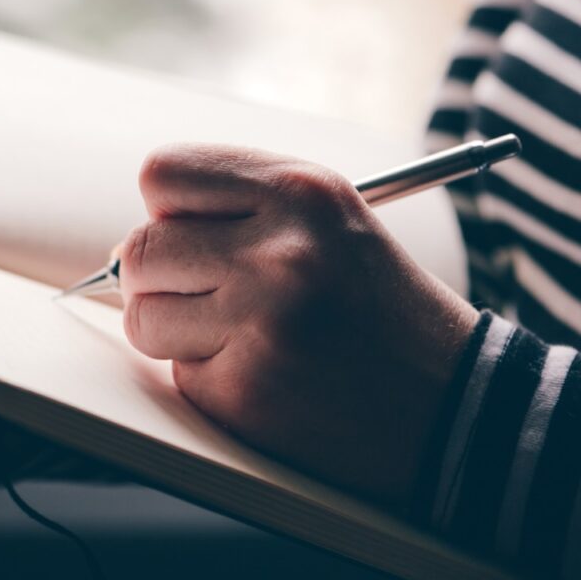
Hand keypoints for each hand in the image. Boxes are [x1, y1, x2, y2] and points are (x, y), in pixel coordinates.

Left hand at [118, 143, 478, 507]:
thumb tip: (127, 245)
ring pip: (142, 316)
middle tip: (207, 296)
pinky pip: (177, 373)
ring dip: (173, 332)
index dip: (167, 210)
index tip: (189, 234)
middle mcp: (279, 252)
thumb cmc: (381, 309)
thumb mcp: (329, 222)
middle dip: (160, 278)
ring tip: (238, 336)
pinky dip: (207, 378)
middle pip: (141, 249)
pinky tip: (262, 376)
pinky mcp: (244, 391)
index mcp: (302, 192)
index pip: (164, 174)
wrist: (453, 405)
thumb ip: (236, 210)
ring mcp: (259, 323)